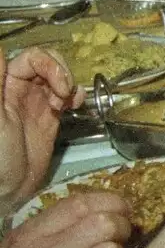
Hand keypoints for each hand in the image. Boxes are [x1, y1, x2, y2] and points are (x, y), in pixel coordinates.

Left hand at [0, 47, 77, 208]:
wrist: (5, 191)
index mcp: (2, 84)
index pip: (28, 57)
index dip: (47, 63)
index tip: (59, 85)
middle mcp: (18, 88)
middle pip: (45, 62)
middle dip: (61, 72)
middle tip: (65, 94)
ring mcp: (35, 101)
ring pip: (57, 76)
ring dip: (68, 84)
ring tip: (68, 104)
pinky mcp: (49, 116)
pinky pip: (65, 95)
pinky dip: (75, 95)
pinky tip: (75, 105)